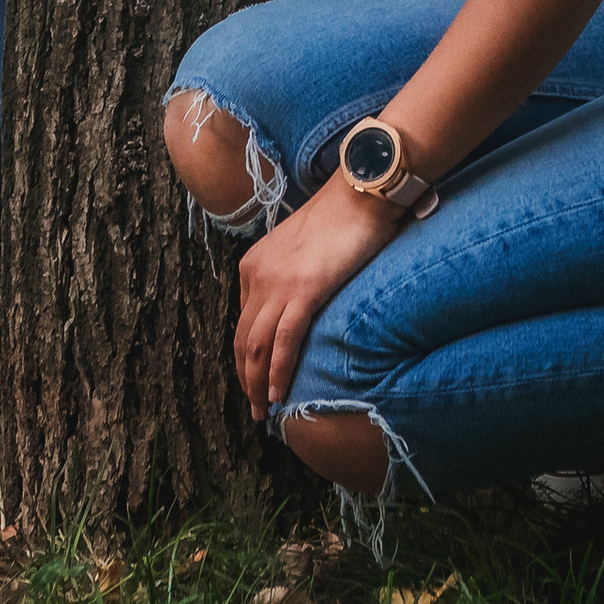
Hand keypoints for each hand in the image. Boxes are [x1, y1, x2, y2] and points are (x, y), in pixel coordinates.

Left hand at [232, 167, 396, 417]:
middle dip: (245, 378)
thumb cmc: (341, 218)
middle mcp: (257, 275)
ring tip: (265, 412)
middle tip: (256, 410)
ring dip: (257, 384)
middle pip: (242, 339)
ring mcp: (279, 283)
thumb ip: (291, 278)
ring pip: (256, 346)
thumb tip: (297, 311)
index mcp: (254, 265)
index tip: (255, 380)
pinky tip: (279, 394)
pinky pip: (284, 341)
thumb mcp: (303, 249)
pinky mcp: (305, 290)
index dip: (246, 357)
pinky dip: (278, 372)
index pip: (243, 322)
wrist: (361, 192)